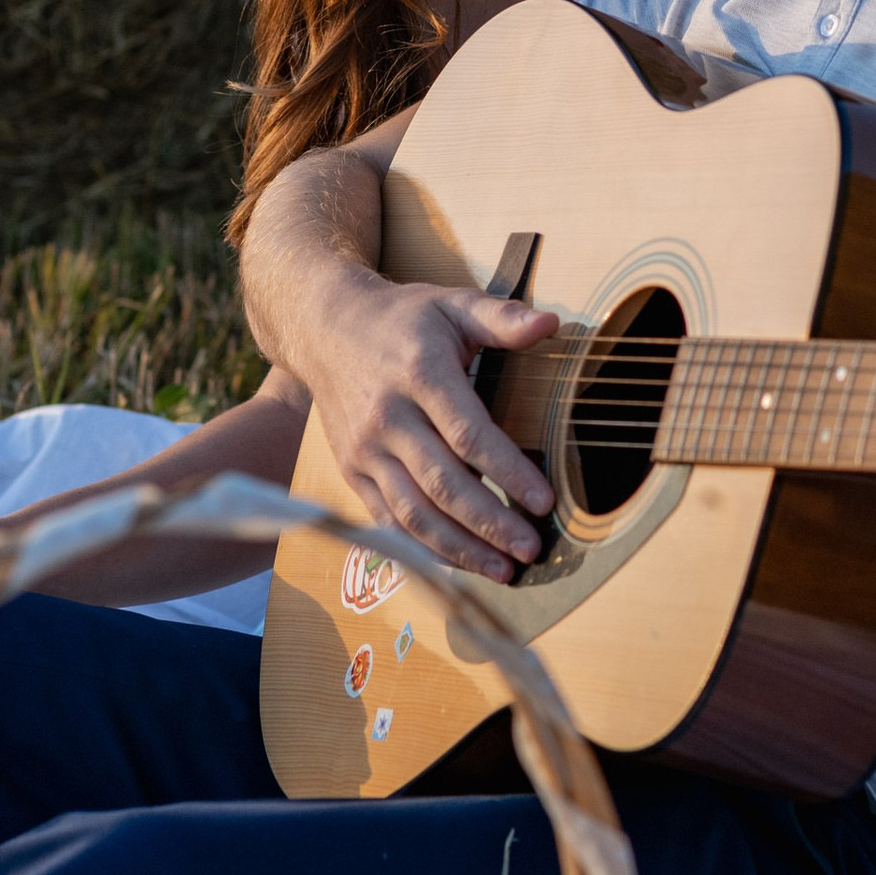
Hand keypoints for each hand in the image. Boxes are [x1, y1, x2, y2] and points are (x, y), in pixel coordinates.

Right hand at [299, 280, 560, 575]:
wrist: (325, 329)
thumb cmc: (403, 319)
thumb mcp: (452, 304)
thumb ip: (501, 318)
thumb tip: (550, 324)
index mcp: (419, 374)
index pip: (468, 435)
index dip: (508, 472)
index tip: (544, 501)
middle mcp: (387, 417)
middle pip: (442, 484)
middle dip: (489, 523)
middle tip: (530, 548)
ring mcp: (365, 449)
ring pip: (413, 512)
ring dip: (458, 548)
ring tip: (502, 569)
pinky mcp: (352, 470)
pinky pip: (387, 519)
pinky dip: (422, 547)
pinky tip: (457, 563)